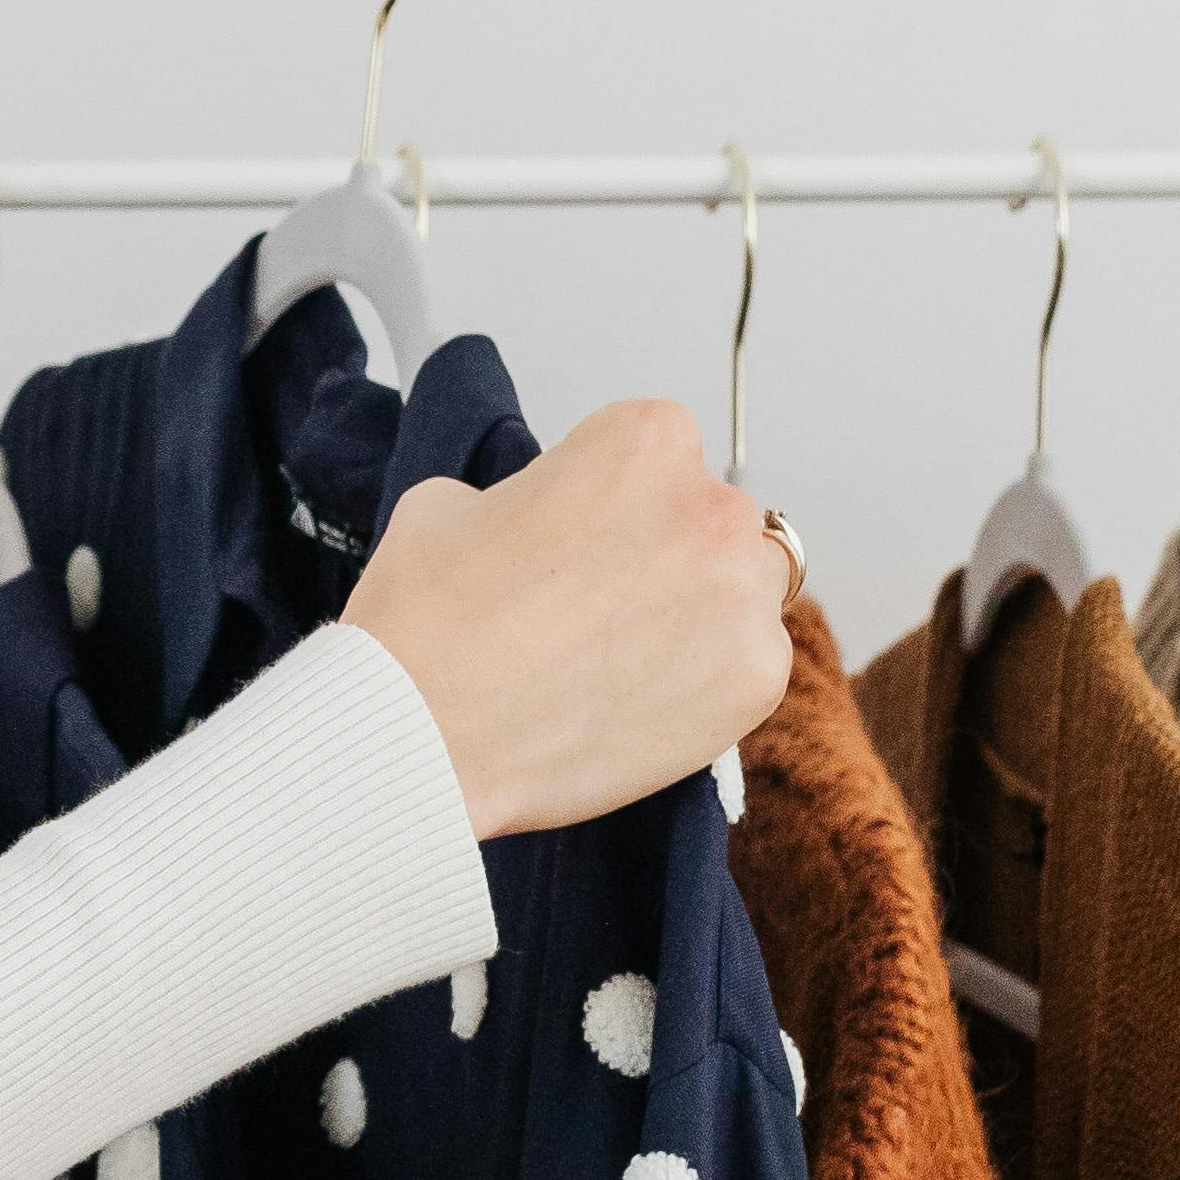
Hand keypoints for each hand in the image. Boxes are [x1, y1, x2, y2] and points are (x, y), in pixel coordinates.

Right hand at [351, 401, 793, 842]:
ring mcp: (744, 598)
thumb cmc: (429, 626)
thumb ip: (528, 493)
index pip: (658, 448)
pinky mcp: (755, 680)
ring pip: (744, 591)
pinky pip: (749, 666)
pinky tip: (636, 700)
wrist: (425, 738)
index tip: (583, 531)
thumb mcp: (450, 501)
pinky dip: (706, 682)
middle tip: (597, 602)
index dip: (611, 494)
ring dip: (700, 611)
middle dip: (665, 551)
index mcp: (646, 442)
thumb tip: (545, 520)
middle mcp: (712, 508)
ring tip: (619, 656)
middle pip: (713, 517)